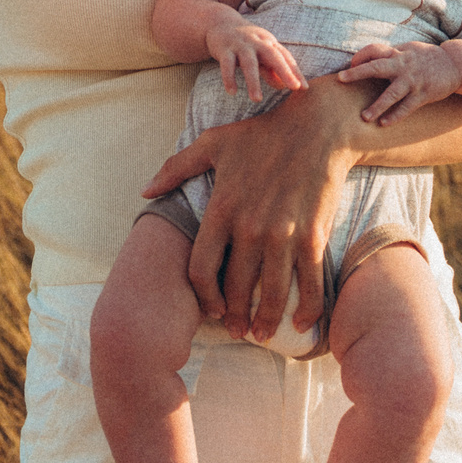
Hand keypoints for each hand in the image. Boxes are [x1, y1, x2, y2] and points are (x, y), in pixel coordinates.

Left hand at [140, 80, 372, 340]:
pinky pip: (310, 283)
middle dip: (234, 316)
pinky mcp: (313, 236)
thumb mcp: (211, 143)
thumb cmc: (260, 135)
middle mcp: (250, 227)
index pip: (201, 269)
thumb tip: (145, 191)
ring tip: (261, 334)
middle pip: (236, 289)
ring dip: (266, 321)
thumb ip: (175, 168)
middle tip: (236, 330)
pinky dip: (308, 310)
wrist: (316, 129)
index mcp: (221, 209)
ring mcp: (283, 235)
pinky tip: (302, 324)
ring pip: (272, 293)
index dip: (204, 296)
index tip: (211, 308)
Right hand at [207, 20, 304, 100]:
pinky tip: (232, 92)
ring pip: (249, 63)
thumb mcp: (260, 53)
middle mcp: (256, 41)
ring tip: (257, 99)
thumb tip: (282, 86)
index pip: (285, 57)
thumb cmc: (245, 42)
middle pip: (272, 56)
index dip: (295, 72)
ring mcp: (240, 45)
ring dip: (253, 81)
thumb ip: (270, 69)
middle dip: (284, 71)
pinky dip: (229, 78)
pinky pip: (226, 65)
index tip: (303, 87)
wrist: (219, 22)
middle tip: (293, 87)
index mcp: (268, 42)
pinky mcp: (224, 49)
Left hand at [337, 41, 461, 124]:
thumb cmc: (426, 57)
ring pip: (392, 94)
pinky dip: (395, 116)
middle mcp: (403, 65)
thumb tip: (365, 58)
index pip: (373, 50)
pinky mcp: (423, 94)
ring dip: (378, 105)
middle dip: (358, 73)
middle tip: (341, 79)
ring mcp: (413, 81)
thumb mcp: (407, 49)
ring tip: (364, 117)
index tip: (350, 66)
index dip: (359, 57)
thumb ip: (389, 54)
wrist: (456, 64)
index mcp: (398, 53)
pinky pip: (407, 107)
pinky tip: (384, 123)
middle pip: (377, 67)